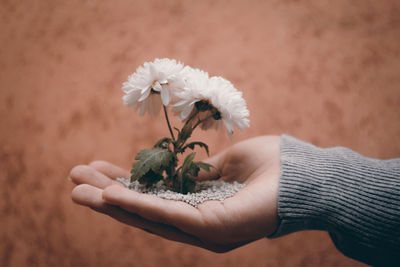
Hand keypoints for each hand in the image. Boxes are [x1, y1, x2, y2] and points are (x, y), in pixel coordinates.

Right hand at [70, 135, 280, 251]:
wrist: (307, 175)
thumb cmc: (273, 167)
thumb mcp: (228, 165)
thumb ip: (201, 173)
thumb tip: (181, 171)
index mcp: (202, 208)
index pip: (155, 199)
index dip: (125, 187)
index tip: (98, 169)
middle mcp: (198, 225)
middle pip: (144, 211)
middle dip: (108, 195)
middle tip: (74, 179)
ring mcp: (204, 231)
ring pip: (148, 217)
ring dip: (112, 201)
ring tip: (77, 188)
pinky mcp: (211, 229)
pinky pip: (168, 215)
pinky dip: (139, 205)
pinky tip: (111, 195)